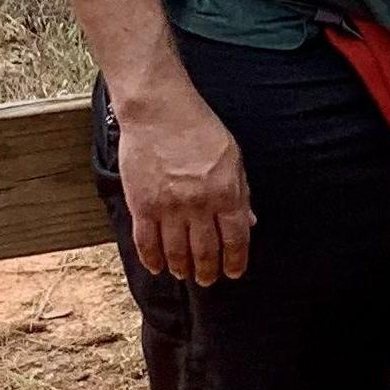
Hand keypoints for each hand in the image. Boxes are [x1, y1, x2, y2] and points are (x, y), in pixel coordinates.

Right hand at [112, 75, 253, 284]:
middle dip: (207, 271)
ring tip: (183, 273)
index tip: (233, 272)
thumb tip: (248, 223)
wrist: (159, 110)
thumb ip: (241, 193)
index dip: (235, 262)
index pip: (236, 240)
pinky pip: (146, 242)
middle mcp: (199, 205)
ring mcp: (168, 207)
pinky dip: (152, 259)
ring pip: (176, 253)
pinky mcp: (141, 205)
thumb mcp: (232, 157)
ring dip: (182, 268)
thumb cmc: (199, 129)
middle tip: (206, 279)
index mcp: (226, 193)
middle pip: (206, 252)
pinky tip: (158, 266)